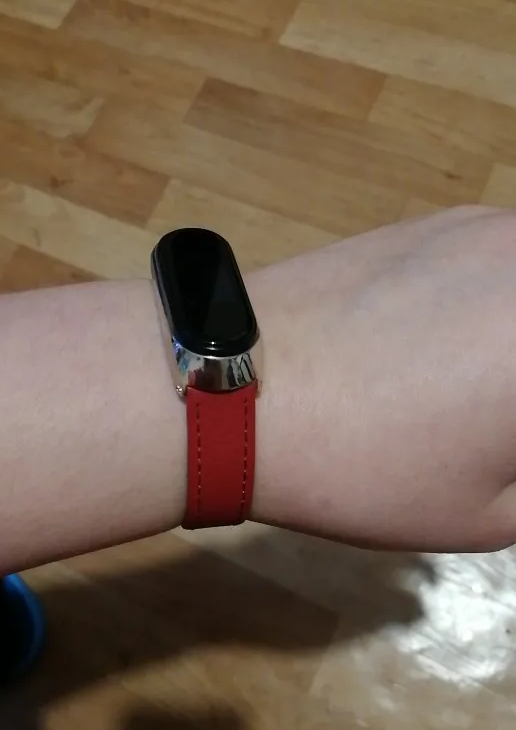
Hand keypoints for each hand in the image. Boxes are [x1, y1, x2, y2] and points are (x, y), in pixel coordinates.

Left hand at [252, 206, 515, 551]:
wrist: (241, 385)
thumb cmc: (369, 466)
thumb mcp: (492, 510)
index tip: (510, 445)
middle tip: (499, 418)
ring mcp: (493, 228)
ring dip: (515, 341)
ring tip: (488, 380)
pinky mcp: (441, 219)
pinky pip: (511, 256)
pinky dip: (509, 294)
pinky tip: (465, 338)